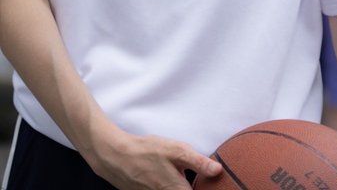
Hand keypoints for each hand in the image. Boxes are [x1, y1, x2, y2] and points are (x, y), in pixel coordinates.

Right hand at [86, 130, 222, 188]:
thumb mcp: (176, 151)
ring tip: (176, 171)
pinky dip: (169, 185)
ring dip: (179, 184)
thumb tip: (218, 170)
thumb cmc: (147, 152)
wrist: (116, 157)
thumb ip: (198, 162)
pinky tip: (164, 174)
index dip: (207, 188)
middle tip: (193, 173)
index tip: (214, 183)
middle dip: (192, 184)